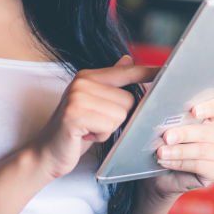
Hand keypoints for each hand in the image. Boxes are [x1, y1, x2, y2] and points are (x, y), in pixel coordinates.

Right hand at [32, 55, 157, 178]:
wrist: (47, 153)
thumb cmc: (75, 130)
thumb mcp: (95, 104)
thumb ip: (111, 83)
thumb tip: (128, 60)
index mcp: (89, 76)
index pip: (127, 71)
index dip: (148, 73)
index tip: (166, 70)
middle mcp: (82, 82)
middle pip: (129, 99)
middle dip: (118, 118)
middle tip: (95, 123)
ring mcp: (77, 97)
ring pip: (121, 114)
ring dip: (108, 129)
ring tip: (90, 130)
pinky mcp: (74, 115)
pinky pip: (109, 125)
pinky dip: (101, 136)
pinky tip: (86, 136)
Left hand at [146, 96, 213, 198]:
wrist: (164, 176)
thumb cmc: (167, 146)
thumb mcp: (168, 129)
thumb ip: (169, 117)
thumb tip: (158, 109)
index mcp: (213, 117)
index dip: (211, 107)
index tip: (194, 111)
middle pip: (208, 131)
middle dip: (185, 133)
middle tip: (167, 136)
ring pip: (202, 149)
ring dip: (179, 151)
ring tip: (161, 152)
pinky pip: (199, 165)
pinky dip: (179, 163)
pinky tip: (164, 161)